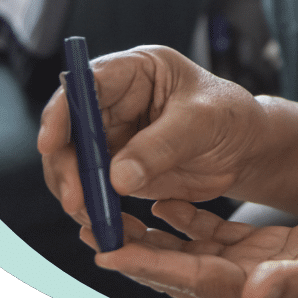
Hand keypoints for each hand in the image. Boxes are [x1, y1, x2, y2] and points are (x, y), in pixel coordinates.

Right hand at [38, 45, 266, 225]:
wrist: (247, 149)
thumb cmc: (231, 118)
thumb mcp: (203, 123)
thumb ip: (162, 145)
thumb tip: (117, 178)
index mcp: (136, 70)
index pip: (86, 83)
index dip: (62, 111)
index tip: (51, 143)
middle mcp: (116, 100)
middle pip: (69, 129)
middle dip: (66, 165)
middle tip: (77, 199)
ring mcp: (113, 134)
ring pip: (73, 163)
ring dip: (76, 192)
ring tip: (96, 218)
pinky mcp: (116, 167)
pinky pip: (92, 188)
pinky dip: (94, 208)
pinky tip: (108, 226)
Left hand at [88, 201, 297, 297]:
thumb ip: (297, 285)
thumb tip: (253, 292)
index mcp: (258, 295)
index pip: (190, 278)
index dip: (149, 264)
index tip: (109, 250)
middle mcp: (246, 285)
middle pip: (177, 267)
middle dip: (134, 248)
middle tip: (92, 227)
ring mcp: (251, 268)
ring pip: (187, 250)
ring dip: (151, 234)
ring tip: (114, 213)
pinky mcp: (261, 250)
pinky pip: (212, 235)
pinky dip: (186, 218)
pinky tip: (166, 200)